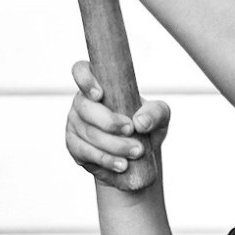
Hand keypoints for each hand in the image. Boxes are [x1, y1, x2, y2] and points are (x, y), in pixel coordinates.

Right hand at [66, 60, 169, 185]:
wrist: (138, 153)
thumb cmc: (145, 123)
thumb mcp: (159, 115)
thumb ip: (155, 113)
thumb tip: (140, 122)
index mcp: (98, 83)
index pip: (81, 70)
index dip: (85, 80)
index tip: (100, 95)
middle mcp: (82, 102)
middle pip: (85, 108)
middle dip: (108, 122)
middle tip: (131, 130)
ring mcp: (75, 125)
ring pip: (88, 134)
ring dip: (113, 145)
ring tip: (136, 152)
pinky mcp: (75, 147)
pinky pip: (86, 153)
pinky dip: (106, 160)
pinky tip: (121, 164)